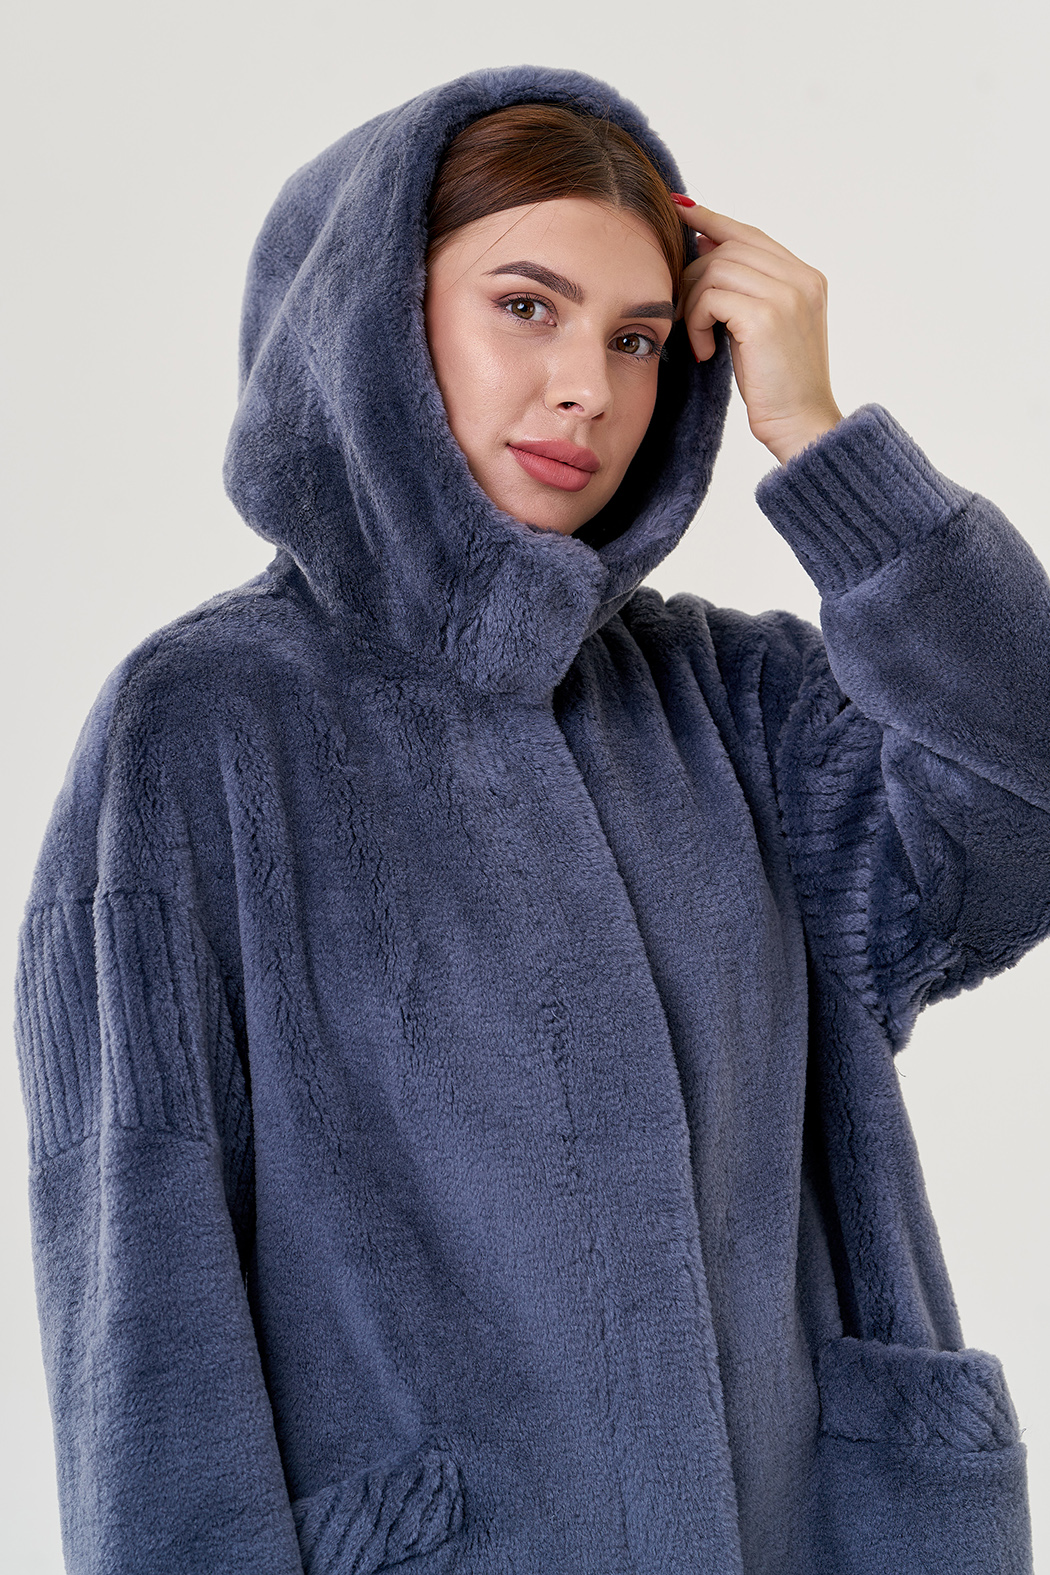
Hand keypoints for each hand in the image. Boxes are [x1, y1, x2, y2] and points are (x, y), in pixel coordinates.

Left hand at [674, 200, 843, 463]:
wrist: (801, 425)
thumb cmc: (777, 385)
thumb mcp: (763, 327)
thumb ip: (746, 287)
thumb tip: (704, 246)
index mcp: (806, 277)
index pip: (749, 233)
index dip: (711, 220)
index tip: (679, 210)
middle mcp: (801, 278)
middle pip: (727, 247)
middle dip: (693, 275)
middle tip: (685, 313)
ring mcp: (787, 294)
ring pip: (713, 269)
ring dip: (693, 304)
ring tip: (698, 338)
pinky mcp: (765, 316)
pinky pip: (709, 297)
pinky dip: (696, 323)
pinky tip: (704, 351)